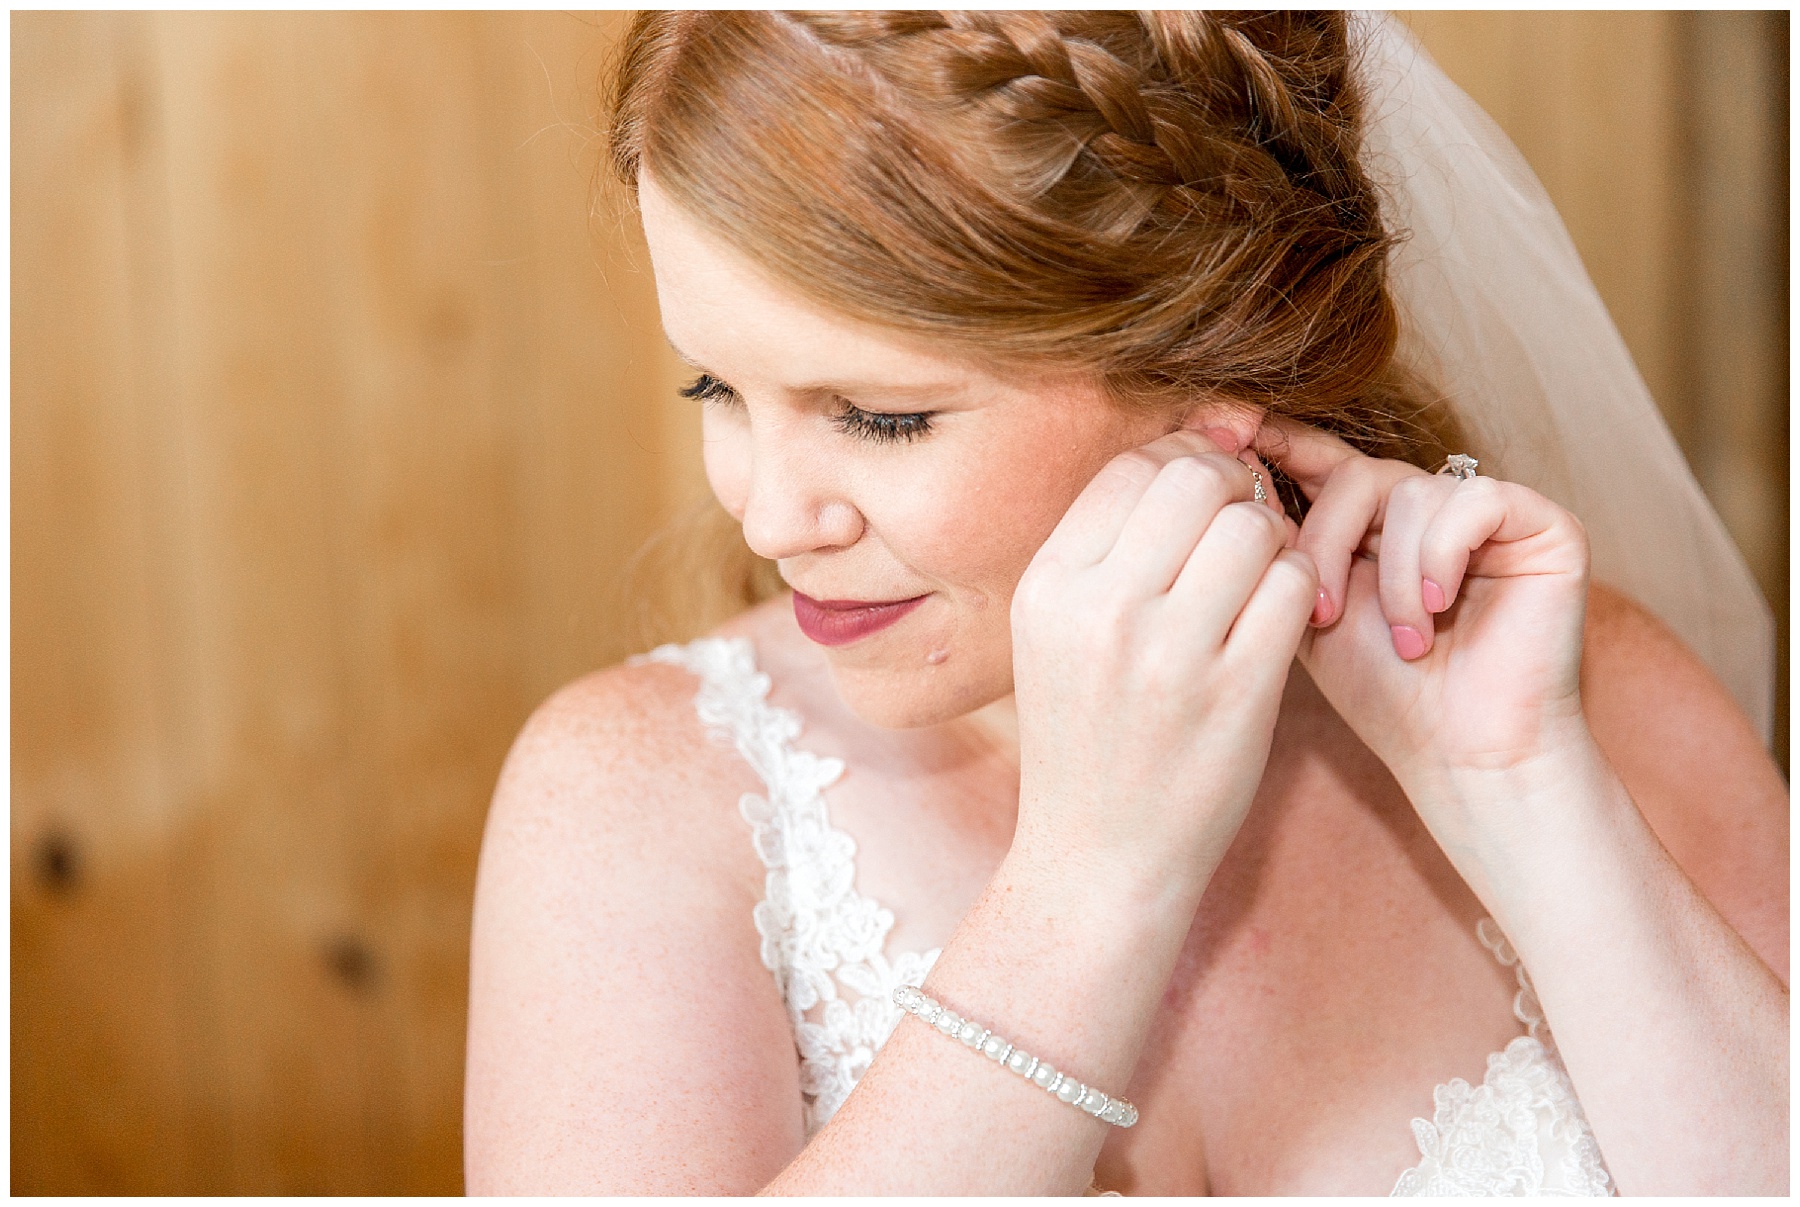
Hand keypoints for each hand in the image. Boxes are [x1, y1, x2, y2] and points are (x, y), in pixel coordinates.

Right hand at [1009, 430, 1316, 903]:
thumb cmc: (1084, 739)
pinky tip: (1280, 614)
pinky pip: (1291, 588)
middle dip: (1233, 487)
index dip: (1183, 461)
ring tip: (1262, 573)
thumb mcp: (1055, 636)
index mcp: (1047, 586)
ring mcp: (1169, 653)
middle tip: (1245, 520)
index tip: (1206, 491)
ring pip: (1252, 528)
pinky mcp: (1235, 694)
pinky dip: (1299, 586)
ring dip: (1273, 538)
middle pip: (1194, 481)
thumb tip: (1185, 456)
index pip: (1131, 469)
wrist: (1097, 858)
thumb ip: (1104, 553)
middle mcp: (1100, 610)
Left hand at [1256, 418, 1592, 795]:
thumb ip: (1277, 551)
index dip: (1276, 443)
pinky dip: (1442, 557)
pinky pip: (1474, 499)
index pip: (1321, 458)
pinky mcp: (1543, 523)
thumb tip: (1229, 479)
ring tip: (1405, 641)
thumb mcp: (1305, 614)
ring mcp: (1486, 513)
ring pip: (1409, 490)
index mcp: (1371, 523)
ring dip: (1392, 575)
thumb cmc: (1385, 695)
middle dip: (1325, 541)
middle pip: (1354, 472)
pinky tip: (1440, 608)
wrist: (1462, 755)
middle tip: (1323, 615)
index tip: (1227, 434)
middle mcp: (1428, 506)